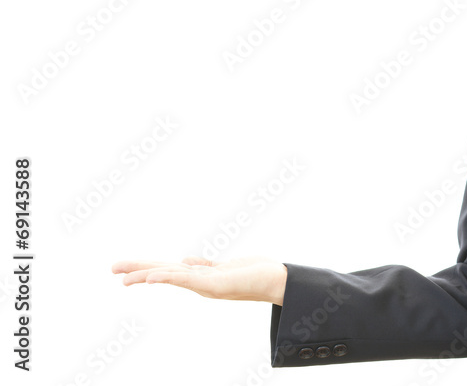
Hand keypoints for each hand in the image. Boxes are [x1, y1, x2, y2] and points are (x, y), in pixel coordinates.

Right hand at [111, 256, 287, 305]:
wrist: (275, 281)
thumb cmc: (253, 274)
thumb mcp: (224, 267)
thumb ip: (203, 265)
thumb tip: (184, 260)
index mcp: (199, 277)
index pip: (167, 269)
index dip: (146, 267)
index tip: (125, 268)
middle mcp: (198, 282)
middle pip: (162, 272)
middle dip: (137, 271)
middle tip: (112, 269)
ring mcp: (204, 284)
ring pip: (169, 276)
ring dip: (145, 275)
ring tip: (123, 278)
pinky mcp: (214, 284)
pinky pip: (187, 279)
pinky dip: (168, 276)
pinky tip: (153, 276)